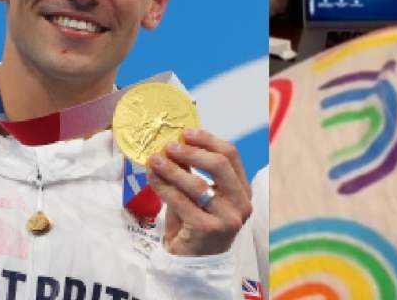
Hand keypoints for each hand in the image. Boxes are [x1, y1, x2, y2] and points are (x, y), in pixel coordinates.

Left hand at [146, 128, 252, 255]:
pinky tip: (153, 178)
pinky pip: (181, 201)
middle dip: (191, 151)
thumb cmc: (197, 225)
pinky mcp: (208, 230)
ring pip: (198, 184)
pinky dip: (164, 187)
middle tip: (169, 146)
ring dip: (173, 169)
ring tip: (155, 160)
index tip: (186, 132)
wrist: (192, 264)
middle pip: (220, 165)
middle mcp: (242, 204)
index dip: (208, 140)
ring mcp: (227, 218)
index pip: (231, 156)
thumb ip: (193, 172)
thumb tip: (176, 143)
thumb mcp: (199, 195)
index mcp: (243, 191)